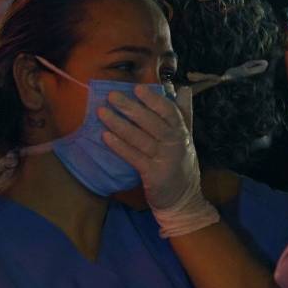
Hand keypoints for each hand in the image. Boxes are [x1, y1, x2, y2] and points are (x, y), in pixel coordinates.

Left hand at [99, 85, 218, 236]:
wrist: (183, 199)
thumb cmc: (180, 164)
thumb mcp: (186, 137)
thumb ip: (183, 113)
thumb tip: (183, 88)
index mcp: (182, 132)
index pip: (169, 111)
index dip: (153, 99)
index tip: (137, 88)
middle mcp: (175, 143)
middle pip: (152, 122)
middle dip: (131, 108)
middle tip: (112, 96)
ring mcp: (165, 159)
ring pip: (140, 138)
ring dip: (119, 124)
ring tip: (102, 112)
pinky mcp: (154, 175)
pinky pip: (134, 157)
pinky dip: (119, 146)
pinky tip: (105, 136)